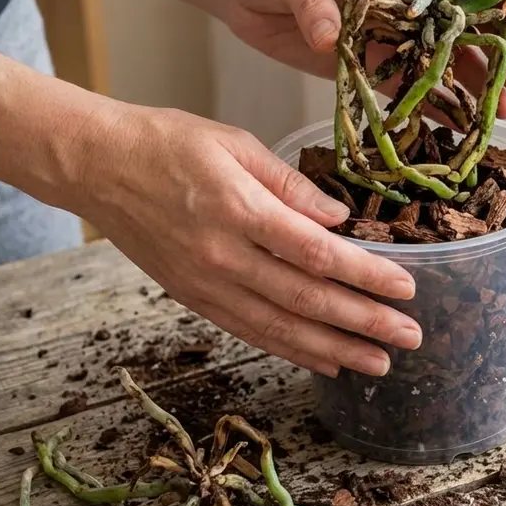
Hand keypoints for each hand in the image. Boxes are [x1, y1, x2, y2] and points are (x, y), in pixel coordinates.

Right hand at [73, 102, 421, 376]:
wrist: (94, 166)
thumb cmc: (166, 143)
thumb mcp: (234, 143)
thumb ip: (290, 184)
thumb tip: (340, 216)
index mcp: (238, 210)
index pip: (315, 253)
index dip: (365, 275)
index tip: (406, 287)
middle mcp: (223, 256)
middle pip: (306, 299)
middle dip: (364, 321)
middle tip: (411, 336)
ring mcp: (206, 283)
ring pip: (280, 327)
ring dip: (336, 348)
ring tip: (380, 362)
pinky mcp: (193, 298)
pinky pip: (250, 332)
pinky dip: (291, 350)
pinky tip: (327, 361)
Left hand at [216, 0, 505, 117]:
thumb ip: (315, 3)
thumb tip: (330, 36)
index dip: (497, 1)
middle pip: (464, 25)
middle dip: (494, 55)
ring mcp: (390, 33)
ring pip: (443, 61)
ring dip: (472, 88)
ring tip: (495, 116)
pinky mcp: (368, 64)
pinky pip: (406, 88)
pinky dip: (431, 108)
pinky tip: (457, 128)